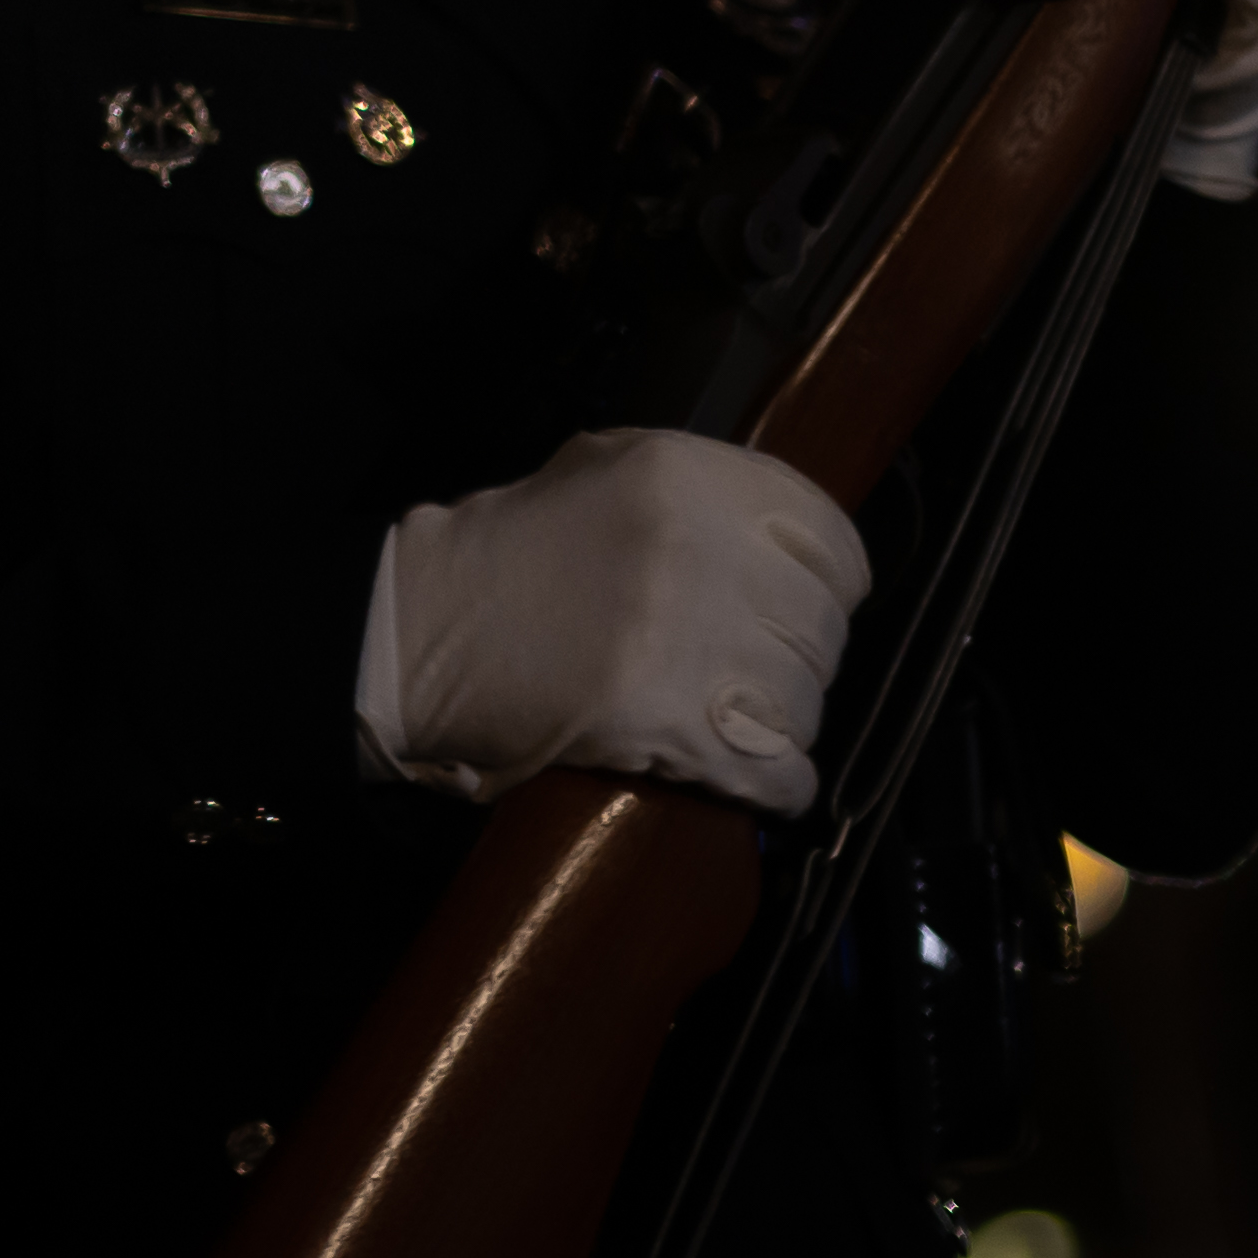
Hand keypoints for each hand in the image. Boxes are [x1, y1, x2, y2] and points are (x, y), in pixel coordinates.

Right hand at [358, 426, 871, 819]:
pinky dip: (777, 787)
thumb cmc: (515, 549)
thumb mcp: (604, 470)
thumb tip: (793, 543)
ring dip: (779, 727)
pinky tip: (751, 779)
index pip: (832, 544)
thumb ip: (703, 490)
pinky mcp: (667, 723)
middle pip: (820, 633)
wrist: (425, 629)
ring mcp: (686, 638)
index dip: (828, 589)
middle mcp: (700, 547)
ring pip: (804, 706)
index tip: (804, 613)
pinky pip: (779, 773)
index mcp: (688, 475)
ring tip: (736, 725)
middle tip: (754, 676)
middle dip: (796, 663)